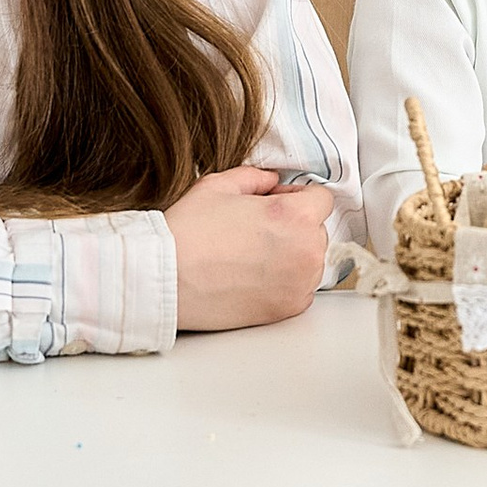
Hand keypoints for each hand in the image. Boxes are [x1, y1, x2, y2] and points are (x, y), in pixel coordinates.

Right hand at [165, 166, 335, 331]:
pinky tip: (253, 276)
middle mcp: (306, 251)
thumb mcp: (218, 186)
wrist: (164, 279)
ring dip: (292, 254)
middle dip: (294, 226)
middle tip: (258, 230)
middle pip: (317, 230)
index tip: (276, 203)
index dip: (297, 196)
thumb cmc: (188, 232)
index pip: (321, 198)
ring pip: (310, 260)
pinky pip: (300, 287)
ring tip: (252, 255)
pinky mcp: (289, 309)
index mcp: (295, 216)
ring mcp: (300, 284)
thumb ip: (255, 177)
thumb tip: (272, 181)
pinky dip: (284, 281)